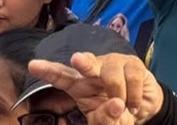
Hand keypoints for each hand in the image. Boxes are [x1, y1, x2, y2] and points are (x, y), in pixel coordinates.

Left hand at [28, 52, 163, 123]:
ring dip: (120, 95)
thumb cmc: (116, 114)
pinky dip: (135, 97)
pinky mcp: (132, 63)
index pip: (61, 76)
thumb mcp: (106, 123)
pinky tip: (135, 106)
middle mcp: (94, 69)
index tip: (33, 65)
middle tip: (76, 59)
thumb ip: (105, 119)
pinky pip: (132, 78)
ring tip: (125, 108)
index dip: (48, 71)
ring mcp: (113, 63)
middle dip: (82, 62)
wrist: (143, 107)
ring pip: (112, 74)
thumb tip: (116, 104)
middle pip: (85, 63)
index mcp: (79, 85)